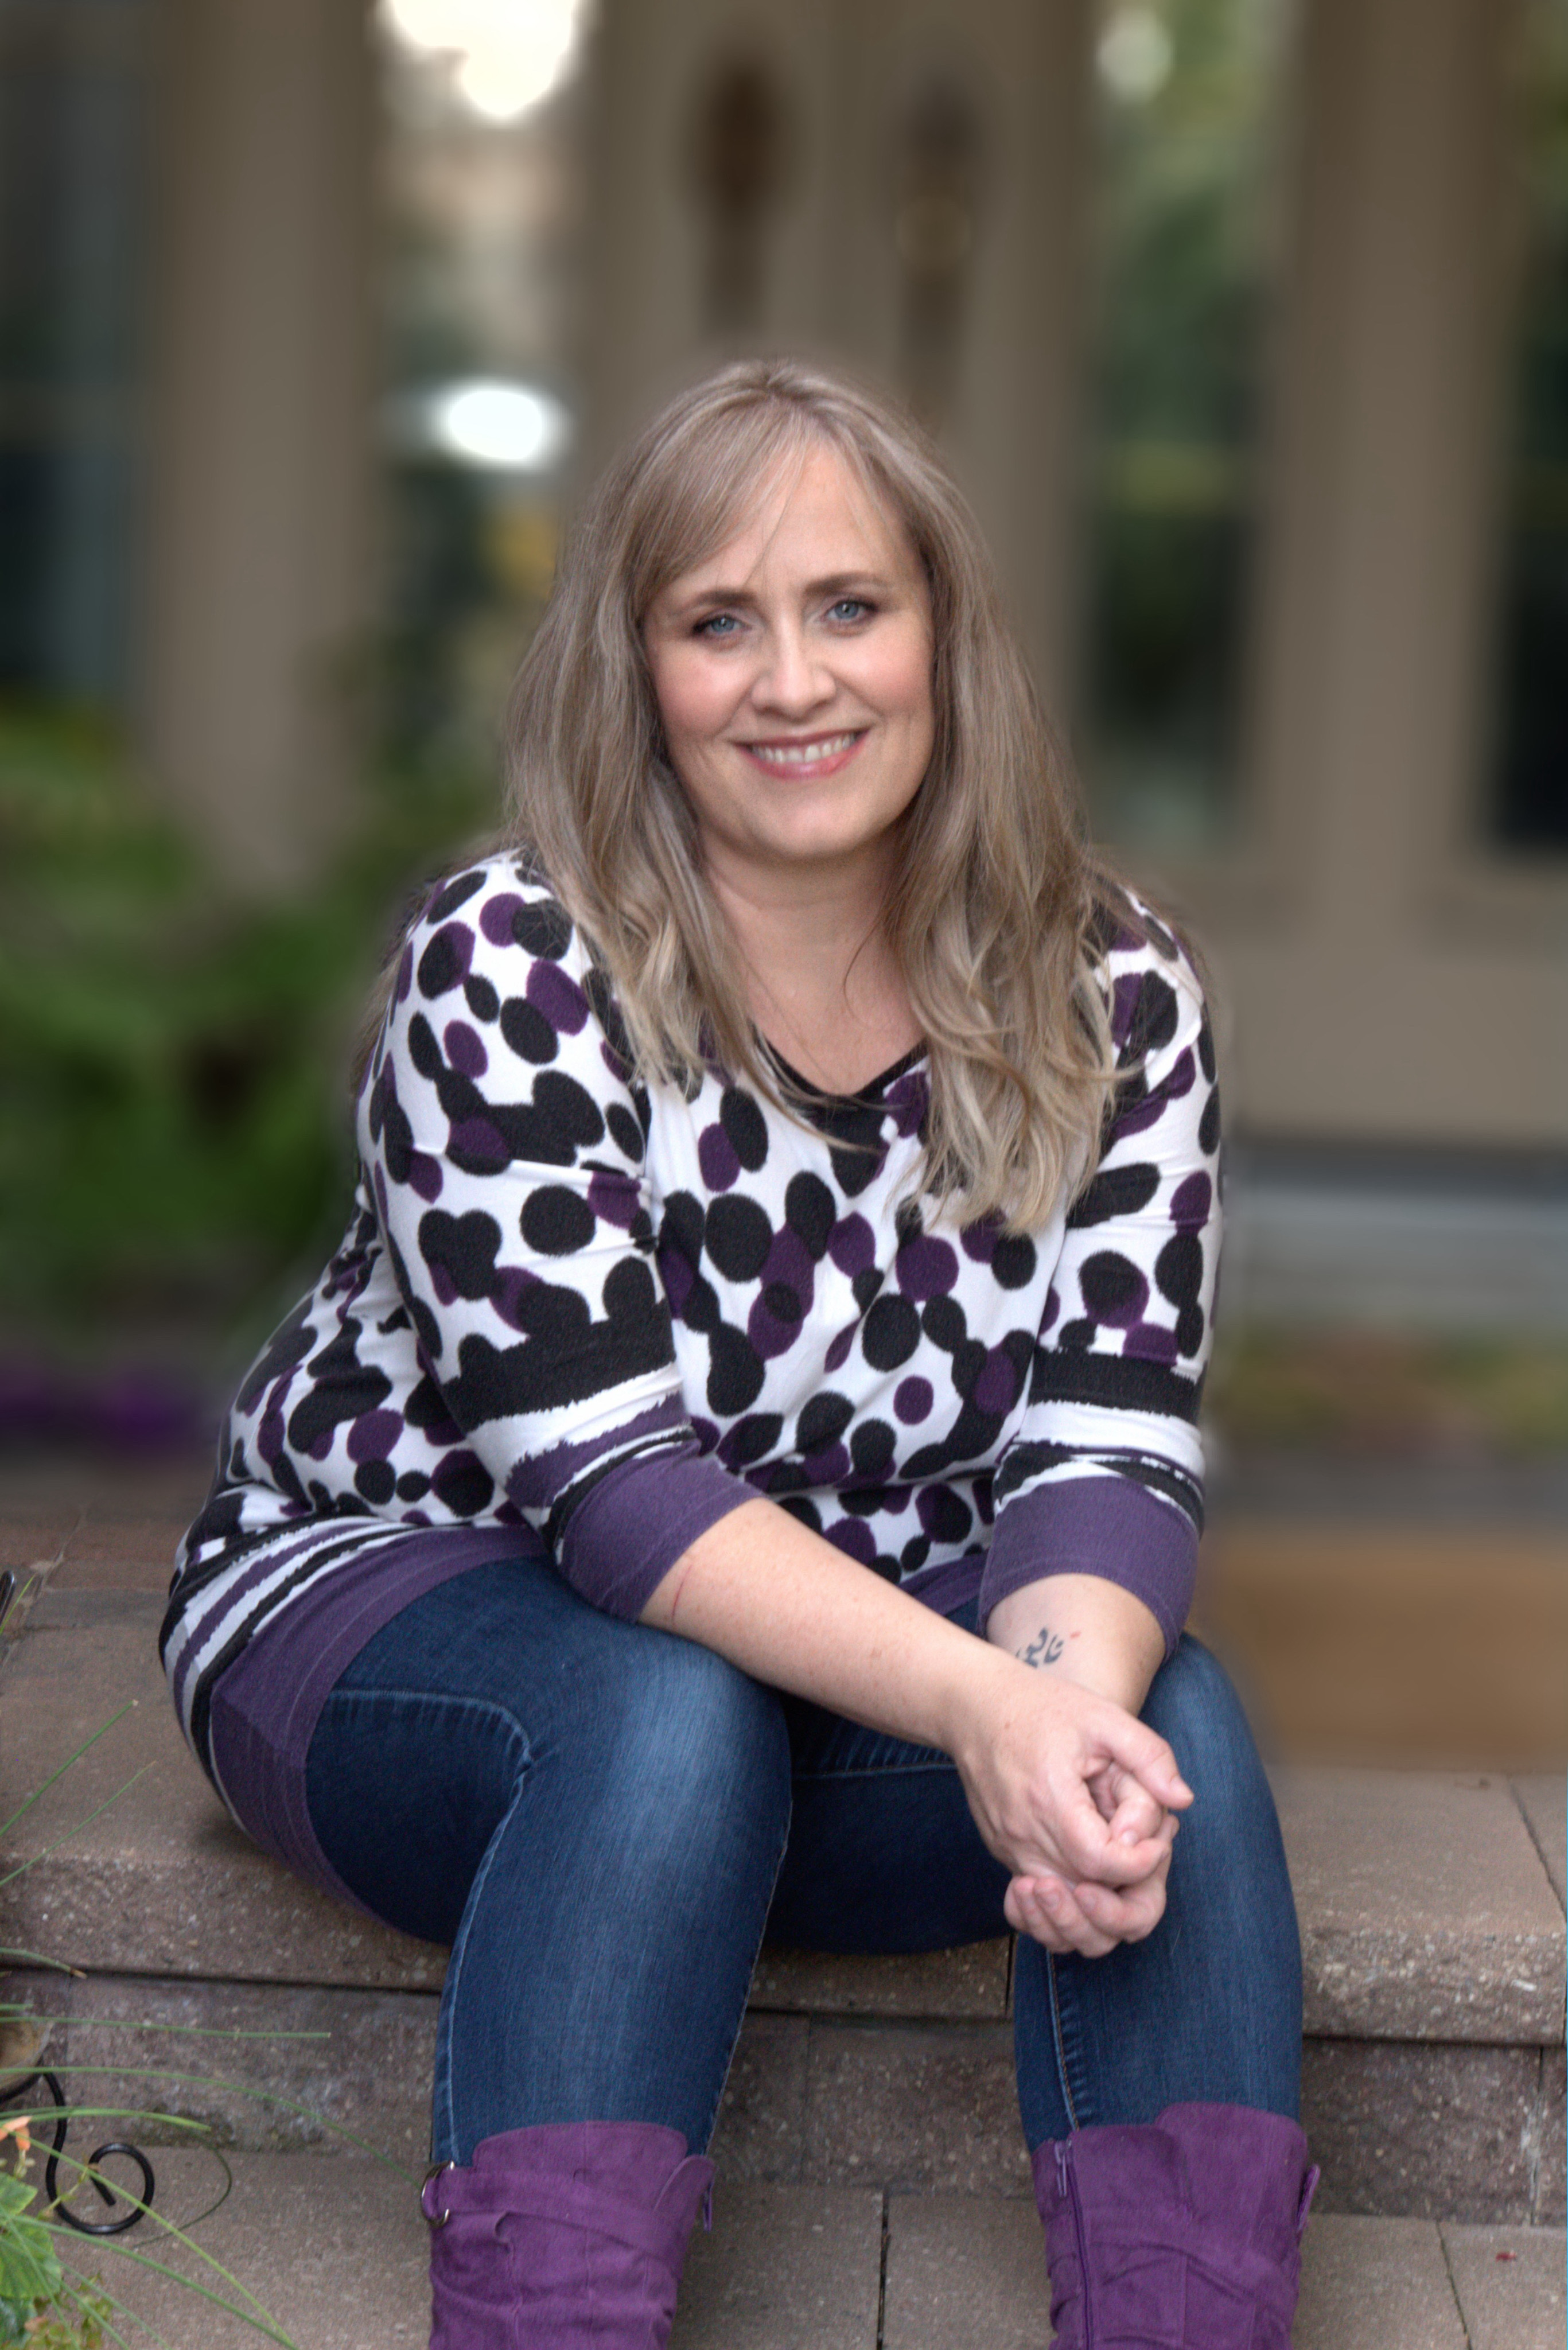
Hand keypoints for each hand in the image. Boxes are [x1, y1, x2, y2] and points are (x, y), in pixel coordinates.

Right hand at [948, 1653, 1190, 1952]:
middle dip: (1127, 1887)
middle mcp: (1023, 1834)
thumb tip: (1183, 1799)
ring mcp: (1008, 1848)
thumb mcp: (1105, 1717)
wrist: (975, 1708)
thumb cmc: (1042, 1708)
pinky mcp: (1004, 1852)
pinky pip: (1040, 1896)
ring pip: (1060, 1908)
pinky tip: (1096, 1866)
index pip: (1100, 1863)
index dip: (1139, 1863)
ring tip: (1126, 1863)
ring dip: (1100, 1901)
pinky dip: (1072, 1895)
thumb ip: (1149, 1756)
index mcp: (1050, 1799)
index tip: (1159, 1840)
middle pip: (1082, 1897)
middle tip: (1149, 1852)